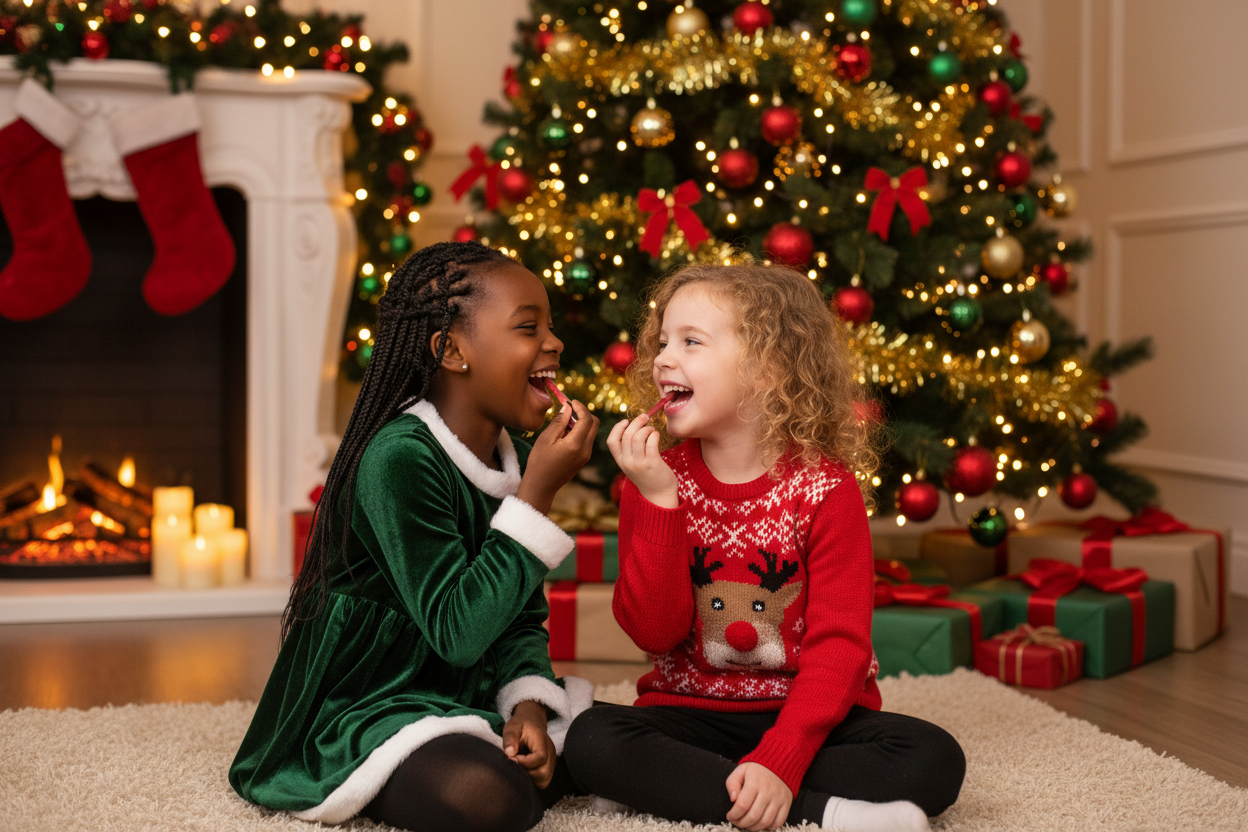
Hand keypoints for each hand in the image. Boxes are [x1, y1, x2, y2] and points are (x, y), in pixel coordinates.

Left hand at [502, 700, 556, 788]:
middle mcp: (550, 753)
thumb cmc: (521, 725)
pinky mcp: (548, 767)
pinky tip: (524, 769)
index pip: (540, 758)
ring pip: (543, 780)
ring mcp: (551, 761)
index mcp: (542, 741)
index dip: (525, 762)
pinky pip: (542, 781)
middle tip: (516, 764)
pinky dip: (532, 779)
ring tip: (520, 767)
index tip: (514, 757)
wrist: (532, 722)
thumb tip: (509, 754)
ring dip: (529, 778)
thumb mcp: (512, 727)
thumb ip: (510, 739)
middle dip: (526, 773)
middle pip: (544, 773)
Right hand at [516, 400, 599, 514]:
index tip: (570, 401)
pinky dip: (580, 431)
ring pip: (591, 431)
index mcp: (576, 444)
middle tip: (569, 409)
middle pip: (595, 423)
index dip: (580, 407)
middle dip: (584, 413)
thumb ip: (559, 421)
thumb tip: (568, 407)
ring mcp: (586, 455)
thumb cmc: (539, 461)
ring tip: (563, 423)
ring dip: (582, 422)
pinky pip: (587, 439)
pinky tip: (565, 433)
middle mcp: (585, 450)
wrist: (542, 486)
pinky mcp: (584, 458)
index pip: (587, 419)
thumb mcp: (546, 438)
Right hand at [606, 413, 677, 507]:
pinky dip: (654, 434)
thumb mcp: (632, 465)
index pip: (611, 441)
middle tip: (645, 417)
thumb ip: (629, 451)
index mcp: (620, 461)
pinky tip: (656, 435)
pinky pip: (651, 441)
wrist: (659, 495)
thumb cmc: (648, 476)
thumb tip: (634, 427)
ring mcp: (639, 463)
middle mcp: (627, 462)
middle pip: (627, 435)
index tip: (626, 421)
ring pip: (638, 436)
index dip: (617, 428)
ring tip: (652, 429)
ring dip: (646, 428)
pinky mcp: (652, 463)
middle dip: (636, 422)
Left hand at [725, 762, 791, 830]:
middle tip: (736, 822)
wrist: (779, 764)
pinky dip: (769, 827)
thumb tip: (733, 799)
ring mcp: (778, 799)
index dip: (734, 815)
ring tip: (747, 824)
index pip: (742, 805)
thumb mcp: (740, 771)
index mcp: (755, 782)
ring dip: (753, 827)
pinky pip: (778, 822)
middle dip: (741, 823)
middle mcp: (768, 792)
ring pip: (765, 822)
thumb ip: (732, 784)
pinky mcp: (786, 804)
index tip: (729, 816)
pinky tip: (761, 823)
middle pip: (753, 816)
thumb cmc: (756, 770)